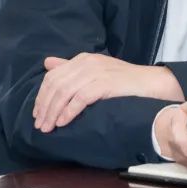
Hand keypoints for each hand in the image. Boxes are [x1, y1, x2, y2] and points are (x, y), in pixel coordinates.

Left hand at [33, 53, 182, 131]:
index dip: (41, 95)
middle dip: (44, 106)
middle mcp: (86, 63)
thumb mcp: (95, 70)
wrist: (149, 83)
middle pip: (55, 84)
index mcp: (82, 59)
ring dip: (53, 112)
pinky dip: (69, 111)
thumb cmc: (122, 81)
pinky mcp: (105, 83)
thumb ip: (71, 67)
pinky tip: (63, 122)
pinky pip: (80, 98)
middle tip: (40, 125)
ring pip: (65, 92)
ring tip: (48, 128)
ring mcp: (96, 72)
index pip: (53, 76)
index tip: (37, 113)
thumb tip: (47, 63)